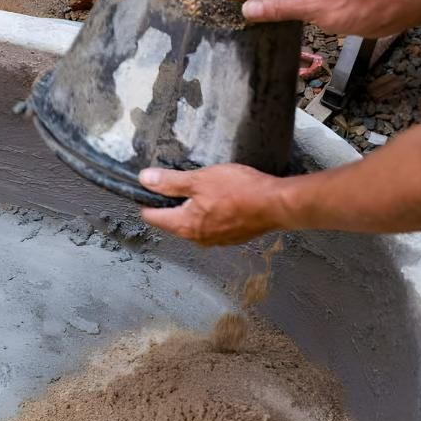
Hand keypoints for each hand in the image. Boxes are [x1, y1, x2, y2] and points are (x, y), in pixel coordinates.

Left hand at [139, 165, 288, 245]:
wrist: (276, 205)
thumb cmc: (239, 191)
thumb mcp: (200, 179)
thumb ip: (170, 182)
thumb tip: (144, 180)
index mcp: (184, 225)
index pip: (153, 218)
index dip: (147, 202)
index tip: (148, 189)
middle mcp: (197, 238)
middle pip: (173, 222)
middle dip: (171, 205)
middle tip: (177, 184)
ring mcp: (215, 241)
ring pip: (194, 225)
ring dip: (193, 210)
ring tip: (201, 191)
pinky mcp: (232, 237)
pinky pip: (212, 226)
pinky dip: (211, 215)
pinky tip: (220, 201)